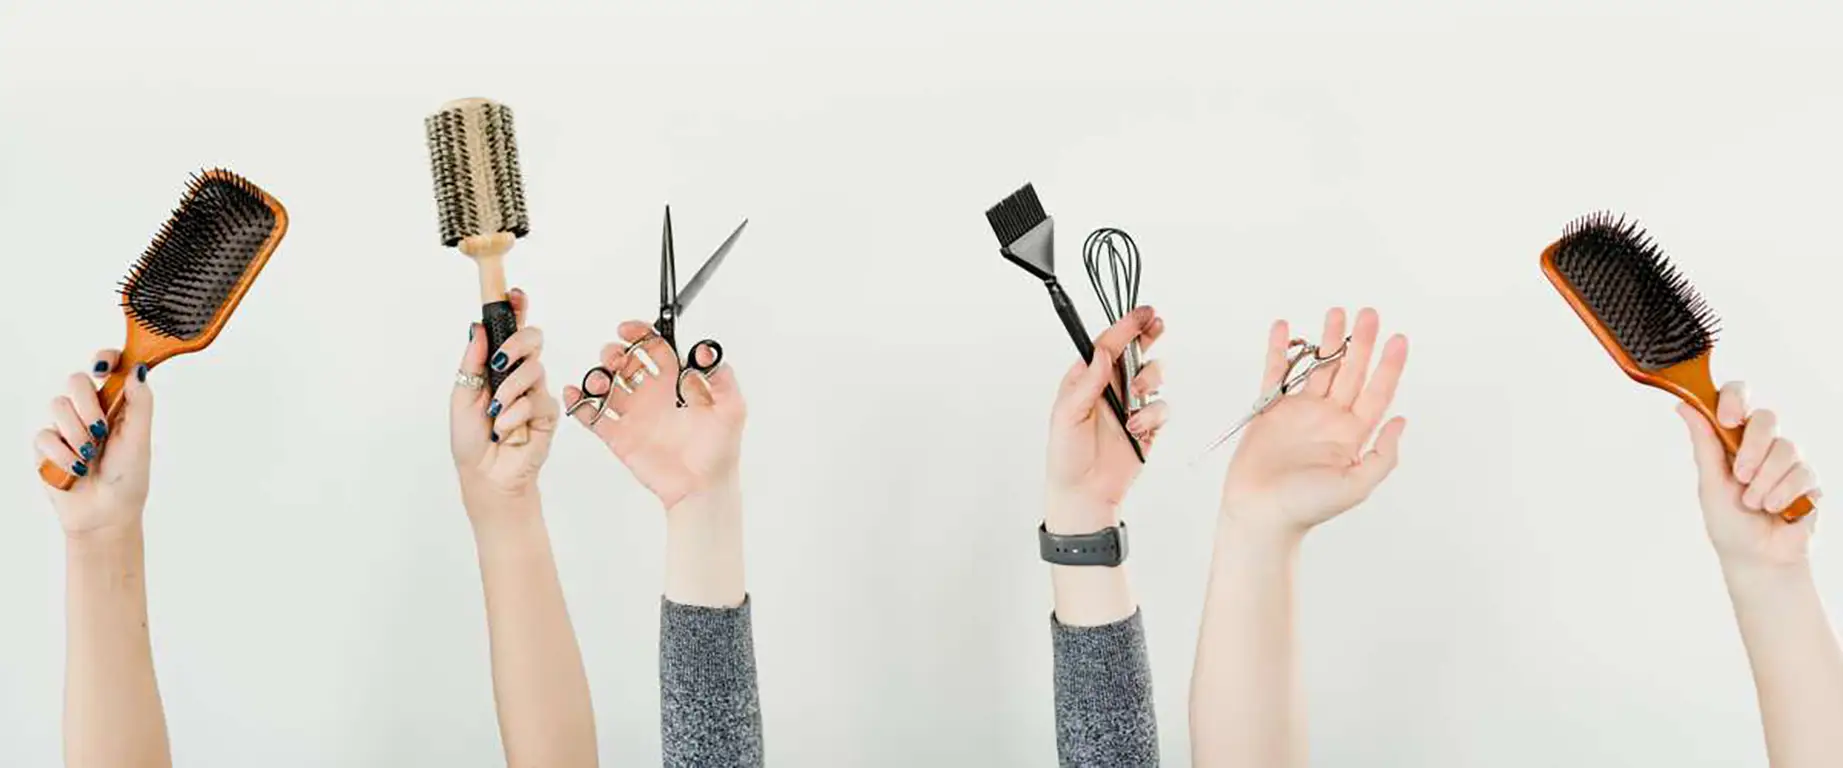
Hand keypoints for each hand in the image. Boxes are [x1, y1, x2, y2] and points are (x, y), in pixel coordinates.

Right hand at [35, 350, 153, 537]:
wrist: (105, 514)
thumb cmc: (128, 477)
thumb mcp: (139, 438)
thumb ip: (140, 403)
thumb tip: (138, 369)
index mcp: (117, 404)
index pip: (107, 367)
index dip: (104, 359)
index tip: (102, 370)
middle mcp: (90, 410)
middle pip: (76, 380)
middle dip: (87, 404)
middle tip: (100, 429)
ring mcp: (66, 426)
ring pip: (57, 405)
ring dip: (77, 433)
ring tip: (91, 456)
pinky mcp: (46, 445)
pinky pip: (44, 434)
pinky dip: (62, 453)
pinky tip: (76, 469)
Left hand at [452, 289, 560, 506]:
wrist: (485, 475)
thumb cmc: (471, 438)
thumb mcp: (462, 394)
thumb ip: (472, 360)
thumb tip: (477, 326)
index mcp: (499, 366)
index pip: (511, 330)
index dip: (516, 309)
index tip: (513, 294)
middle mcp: (520, 374)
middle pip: (533, 339)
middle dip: (518, 342)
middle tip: (501, 359)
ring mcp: (537, 393)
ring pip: (535, 369)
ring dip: (510, 390)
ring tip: (497, 412)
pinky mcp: (549, 414)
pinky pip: (538, 401)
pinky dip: (516, 414)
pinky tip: (506, 430)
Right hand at [562, 321, 745, 509]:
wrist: (704, 487)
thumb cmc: (719, 450)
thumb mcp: (732, 408)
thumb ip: (721, 377)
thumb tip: (704, 352)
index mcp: (675, 382)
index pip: (653, 348)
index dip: (640, 334)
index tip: (629, 329)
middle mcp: (652, 394)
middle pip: (625, 362)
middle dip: (615, 353)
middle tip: (616, 359)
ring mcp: (633, 415)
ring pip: (606, 385)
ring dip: (597, 376)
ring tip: (601, 381)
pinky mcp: (619, 437)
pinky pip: (593, 415)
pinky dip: (580, 402)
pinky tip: (576, 393)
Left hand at [1044, 306, 1167, 532]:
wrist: (1084, 493)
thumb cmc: (1066, 455)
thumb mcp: (1067, 416)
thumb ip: (1088, 383)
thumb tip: (1102, 353)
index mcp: (1086, 378)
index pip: (1107, 345)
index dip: (1125, 326)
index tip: (1142, 314)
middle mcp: (1110, 386)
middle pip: (1135, 351)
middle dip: (1147, 335)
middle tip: (1156, 325)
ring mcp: (1131, 405)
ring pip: (1153, 375)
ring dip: (1149, 380)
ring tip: (1135, 397)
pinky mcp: (1148, 425)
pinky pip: (1161, 407)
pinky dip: (1153, 414)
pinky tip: (1138, 428)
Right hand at [1220, 307, 1408, 535]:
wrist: (1261, 514)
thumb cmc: (1307, 506)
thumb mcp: (1357, 485)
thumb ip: (1383, 454)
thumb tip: (1402, 420)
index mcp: (1352, 434)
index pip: (1376, 391)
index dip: (1389, 365)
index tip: (1398, 338)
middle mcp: (1329, 418)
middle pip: (1350, 371)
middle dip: (1361, 342)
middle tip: (1369, 314)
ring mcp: (1300, 412)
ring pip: (1318, 368)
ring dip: (1328, 341)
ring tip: (1336, 313)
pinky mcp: (1270, 411)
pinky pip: (1276, 374)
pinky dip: (1279, 351)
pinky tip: (1285, 328)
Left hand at [1677, 383, 1821, 567]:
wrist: (1758, 558)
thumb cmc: (1729, 523)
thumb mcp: (1710, 483)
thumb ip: (1704, 444)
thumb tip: (1683, 405)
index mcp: (1733, 439)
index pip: (1738, 398)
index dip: (1734, 399)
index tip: (1726, 419)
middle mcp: (1762, 444)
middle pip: (1767, 418)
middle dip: (1753, 448)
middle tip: (1741, 476)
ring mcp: (1788, 460)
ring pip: (1786, 447)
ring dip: (1766, 480)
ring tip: (1755, 503)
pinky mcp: (1810, 479)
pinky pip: (1803, 472)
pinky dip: (1784, 493)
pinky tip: (1775, 509)